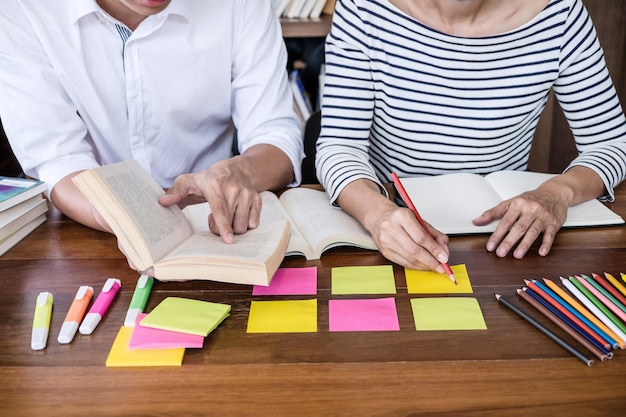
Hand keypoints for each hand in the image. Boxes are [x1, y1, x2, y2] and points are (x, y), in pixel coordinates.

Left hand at [158, 156, 261, 243]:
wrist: (236, 169)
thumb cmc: (209, 179)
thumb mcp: (188, 181)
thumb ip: (175, 191)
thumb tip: (163, 202)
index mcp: (216, 186)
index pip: (221, 210)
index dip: (223, 226)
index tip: (228, 240)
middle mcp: (235, 189)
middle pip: (232, 223)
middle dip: (221, 229)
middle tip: (213, 220)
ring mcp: (248, 194)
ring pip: (243, 226)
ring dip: (234, 227)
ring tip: (226, 216)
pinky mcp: (258, 200)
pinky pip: (254, 223)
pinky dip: (245, 223)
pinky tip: (237, 214)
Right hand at [336, 179, 450, 272]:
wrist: (378, 218)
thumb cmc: (400, 218)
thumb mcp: (418, 220)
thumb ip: (433, 233)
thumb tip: (443, 250)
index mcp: (402, 216)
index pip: (421, 237)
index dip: (434, 249)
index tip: (444, 257)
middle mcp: (392, 228)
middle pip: (414, 250)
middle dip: (431, 261)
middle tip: (442, 267)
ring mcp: (386, 241)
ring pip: (409, 258)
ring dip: (424, 265)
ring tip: (434, 266)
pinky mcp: (384, 251)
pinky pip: (403, 262)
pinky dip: (416, 266)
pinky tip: (423, 265)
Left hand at [472, 187, 567, 258]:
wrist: (555, 192)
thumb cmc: (531, 199)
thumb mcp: (511, 202)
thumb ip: (493, 212)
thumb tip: (476, 221)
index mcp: (518, 204)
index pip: (505, 221)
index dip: (497, 234)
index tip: (490, 246)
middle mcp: (531, 209)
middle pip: (519, 227)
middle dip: (509, 241)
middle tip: (500, 253)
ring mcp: (543, 216)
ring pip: (533, 231)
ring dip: (525, 244)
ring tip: (517, 255)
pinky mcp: (554, 223)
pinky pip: (550, 234)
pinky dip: (546, 244)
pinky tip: (541, 252)